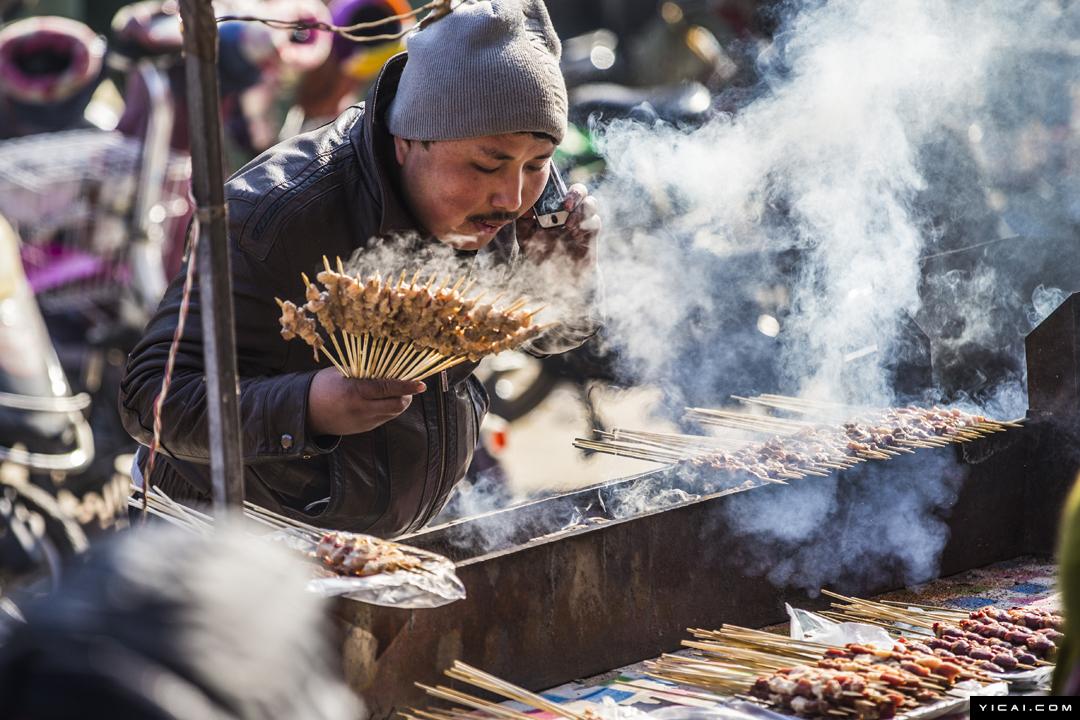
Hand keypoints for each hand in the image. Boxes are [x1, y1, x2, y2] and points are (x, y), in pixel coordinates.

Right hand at [306, 369, 425, 435]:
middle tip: (412, 387)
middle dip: (408, 396)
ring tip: (399, 392)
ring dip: (399, 403)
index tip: (421, 384)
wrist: (306, 412)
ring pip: (392, 413)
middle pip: (396, 405)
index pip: (387, 388)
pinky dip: (388, 409)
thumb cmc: (323, 386)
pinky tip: (385, 400)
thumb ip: (364, 372)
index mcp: (354, 391)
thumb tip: (388, 368)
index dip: (406, 386)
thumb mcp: (341, 374)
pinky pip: (383, 418)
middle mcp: (361, 409)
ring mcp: (363, 421)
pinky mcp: (363, 429)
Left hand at [516, 183, 600, 271]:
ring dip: (581, 210)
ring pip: (591, 202)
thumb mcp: (526, 238)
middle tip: (566, 206)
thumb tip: (525, 204)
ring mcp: (582, 222)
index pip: (560, 188)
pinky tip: (575, 236)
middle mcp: (570, 212)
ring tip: (569, 226)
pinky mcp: (591, 234)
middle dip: (575, 193)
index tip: (551, 190)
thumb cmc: (541, 255)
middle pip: (580, 190)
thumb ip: (523, 221)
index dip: (558, 184)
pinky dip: (586, 226)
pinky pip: (595, 221)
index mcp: (555, 207)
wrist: (557, 278)